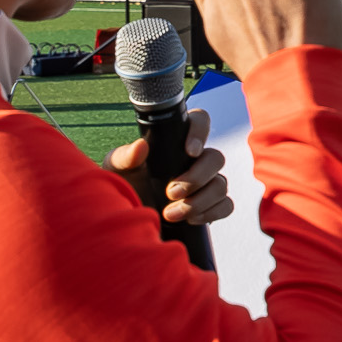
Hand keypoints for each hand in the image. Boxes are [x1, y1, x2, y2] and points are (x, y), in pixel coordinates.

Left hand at [107, 107, 233, 225]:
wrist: (126, 218)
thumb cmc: (121, 186)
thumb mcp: (115, 170)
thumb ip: (124, 157)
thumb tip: (140, 146)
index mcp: (175, 142)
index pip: (200, 121)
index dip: (200, 132)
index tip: (190, 151)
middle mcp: (195, 160)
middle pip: (216, 158)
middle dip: (196, 178)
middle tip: (171, 193)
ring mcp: (206, 183)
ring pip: (221, 184)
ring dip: (199, 201)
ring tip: (171, 214)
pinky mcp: (210, 206)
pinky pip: (226, 205)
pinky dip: (211, 213)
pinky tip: (190, 220)